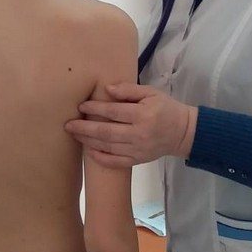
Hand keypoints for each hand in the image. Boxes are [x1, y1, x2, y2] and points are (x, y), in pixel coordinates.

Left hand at [64, 83, 197, 167]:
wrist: (183, 132)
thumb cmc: (165, 108)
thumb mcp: (151, 93)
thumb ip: (129, 90)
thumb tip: (106, 90)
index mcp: (143, 115)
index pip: (114, 112)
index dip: (96, 109)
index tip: (81, 106)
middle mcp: (139, 134)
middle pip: (106, 132)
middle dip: (85, 129)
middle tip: (68, 125)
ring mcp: (138, 149)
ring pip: (108, 147)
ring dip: (89, 142)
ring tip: (74, 136)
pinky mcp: (138, 160)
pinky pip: (116, 162)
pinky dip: (101, 158)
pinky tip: (89, 152)